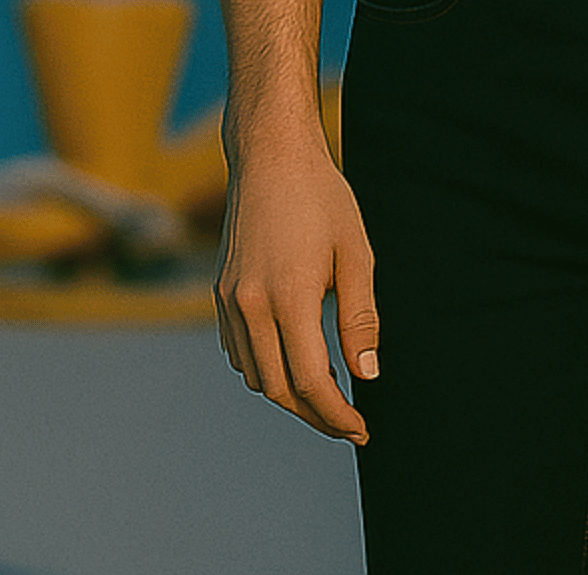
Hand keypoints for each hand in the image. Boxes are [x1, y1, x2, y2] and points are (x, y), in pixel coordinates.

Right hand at [214, 136, 377, 442]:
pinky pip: (240, 352)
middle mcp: (250, 307)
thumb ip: (360, 317)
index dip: (338, 414)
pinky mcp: (221, 294)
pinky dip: (265, 368)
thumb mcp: (356, 253)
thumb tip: (366, 374)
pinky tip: (293, 359)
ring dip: (289, 392)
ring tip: (327, 393)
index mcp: (289, 298)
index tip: (362, 428)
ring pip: (256, 375)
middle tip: (348, 422)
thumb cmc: (323, 199)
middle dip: (315, 414)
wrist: (271, 158)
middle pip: (279, 389)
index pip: (312, 381)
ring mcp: (230, 302)